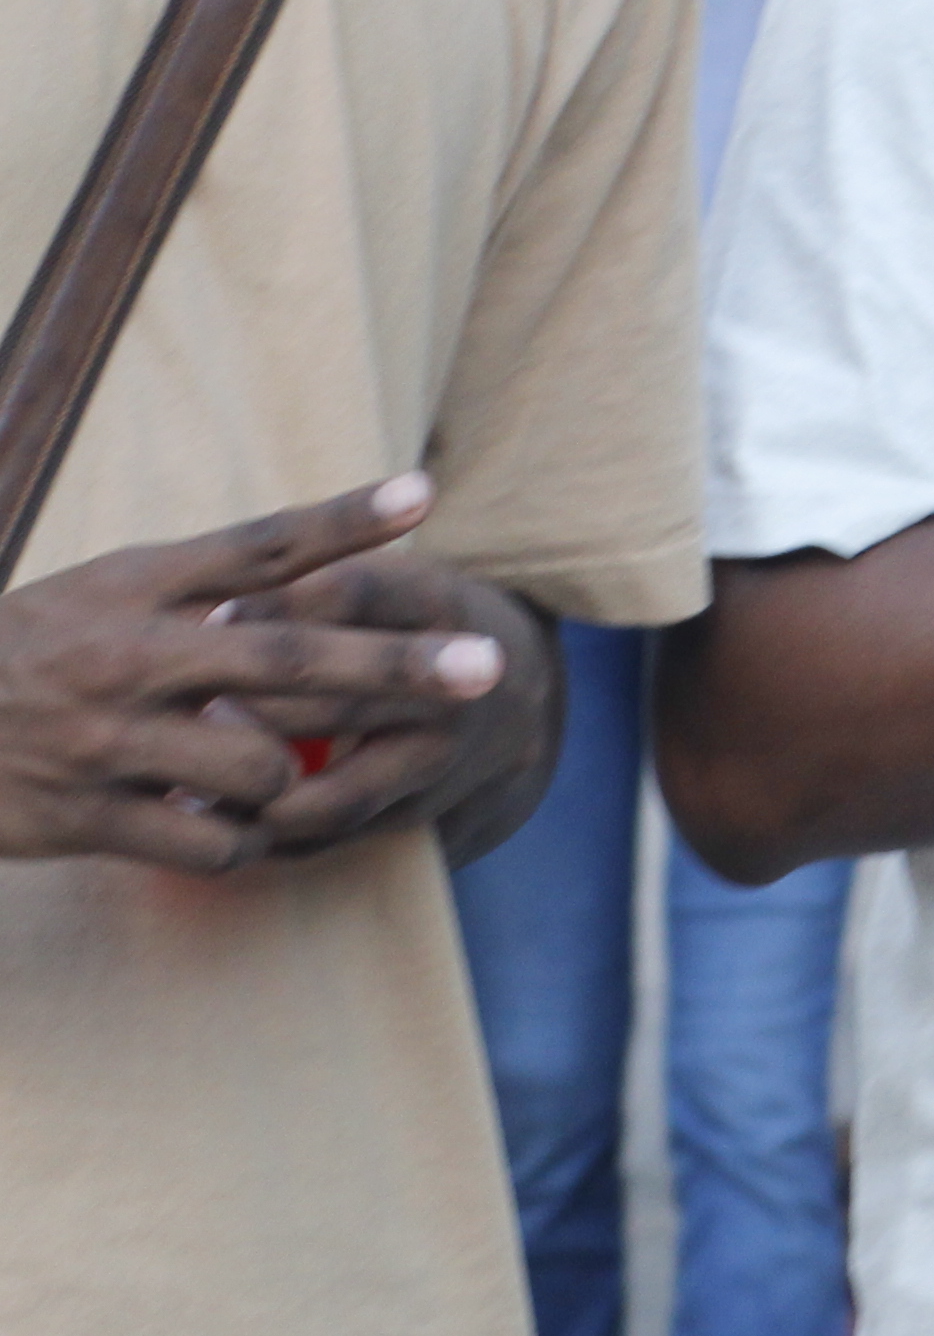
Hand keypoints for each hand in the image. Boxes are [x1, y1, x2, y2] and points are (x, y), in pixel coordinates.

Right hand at [0, 477, 520, 869]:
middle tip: (486, 669)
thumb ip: (201, 586)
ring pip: (259, 762)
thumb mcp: (100, 595)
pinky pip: (211, 842)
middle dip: (394, 662)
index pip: (257, 546)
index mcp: (131, 588)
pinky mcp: (86, 818)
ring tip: (254, 772)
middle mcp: (127, 656)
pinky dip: (238, 840)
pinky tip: (222, 827)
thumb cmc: (23, 658)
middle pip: (285, 653)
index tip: (426, 494)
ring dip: (284, 775)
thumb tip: (319, 563)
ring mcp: (106, 739)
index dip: (344, 519)